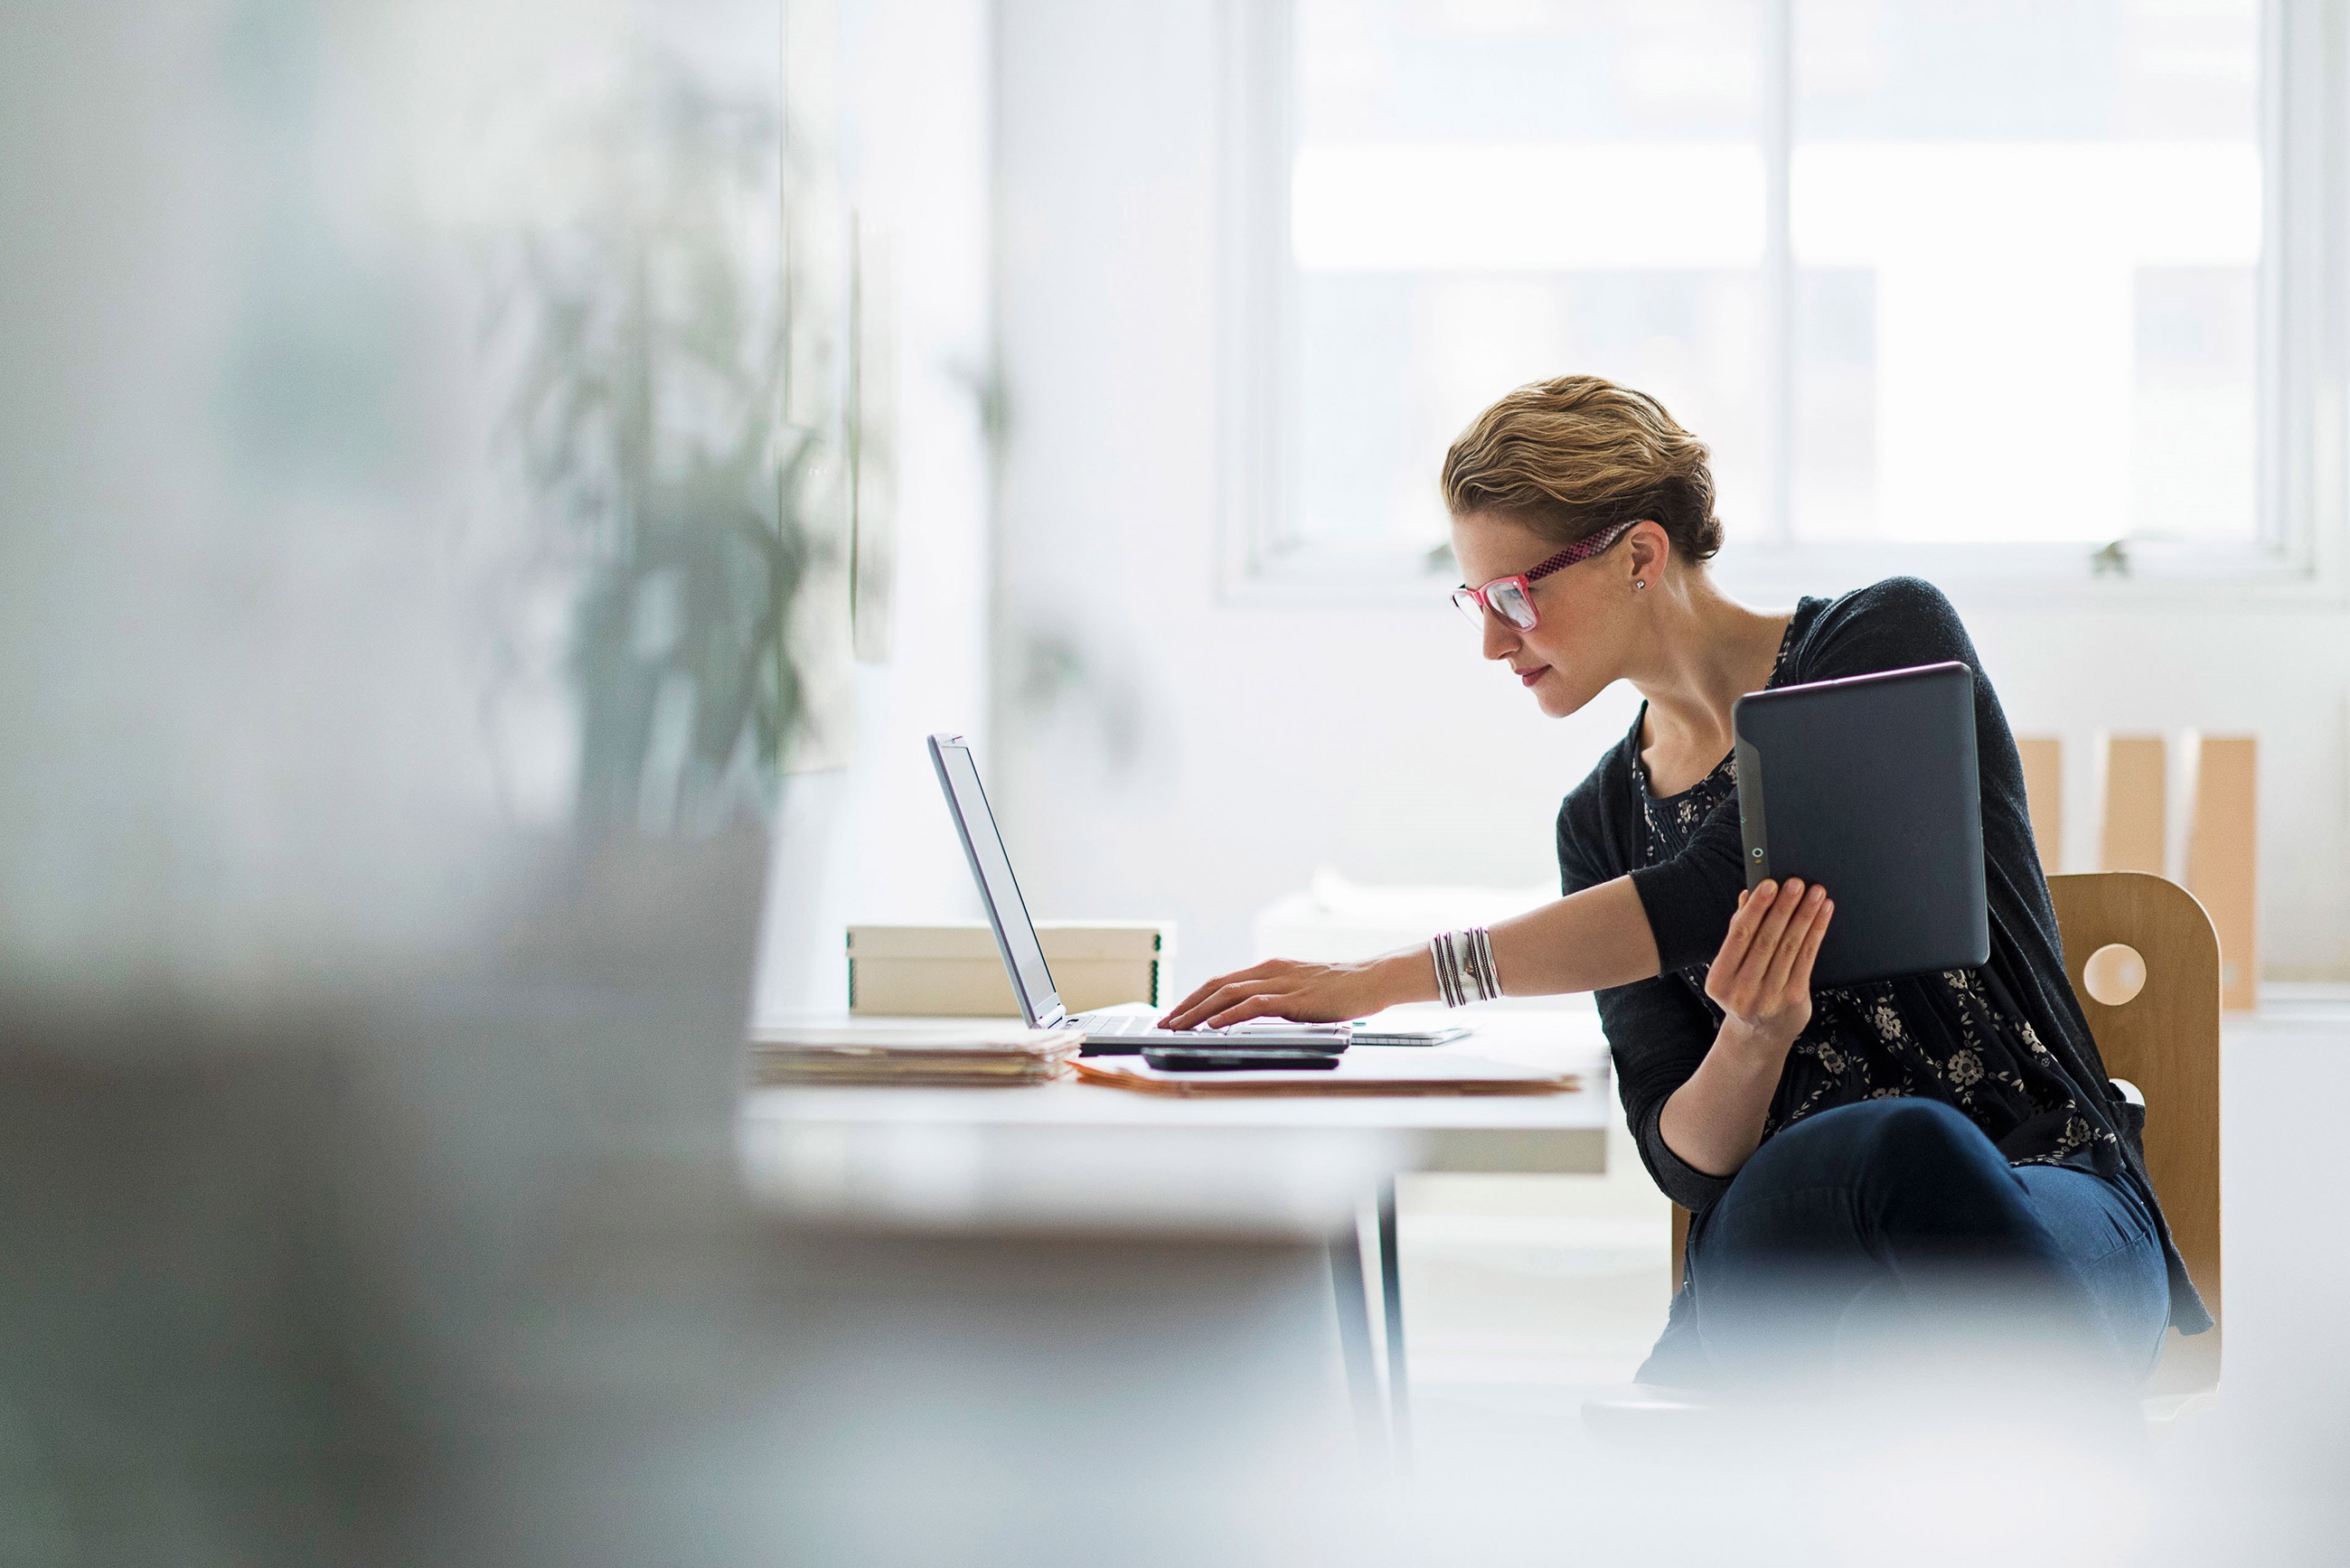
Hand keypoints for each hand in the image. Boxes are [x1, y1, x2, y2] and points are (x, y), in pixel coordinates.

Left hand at [1159, 954, 1407, 1029]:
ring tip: (1179, 1027)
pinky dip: (1230, 1015)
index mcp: (1269, 968)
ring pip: (1228, 993)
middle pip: (1216, 985)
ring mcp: (1282, 982)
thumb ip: (1277, 999)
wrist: (1374, 980)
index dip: (1194, 997)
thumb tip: (1250, 1018)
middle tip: (1165, 1023)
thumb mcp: (1301, 991)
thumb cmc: (1342, 990)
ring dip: (1199, 1012)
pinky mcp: (1295, 997)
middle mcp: (1270, 971)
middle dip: (1187, 1005)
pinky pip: (1254, 1005)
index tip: (1175, 1014)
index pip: (1221, 982)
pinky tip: (1214, 1025)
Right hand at [1704, 878, 1832, 1052]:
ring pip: (1790, 948)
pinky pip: (1807, 959)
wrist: (1758, 1035)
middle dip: (1784, 908)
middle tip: (1796, 883)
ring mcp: (1770, 998)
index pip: (1739, 936)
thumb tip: (1747, 896)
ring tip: (1815, 894)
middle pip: (1767, 941)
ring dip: (1805, 916)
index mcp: (1720, 980)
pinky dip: (1816, 932)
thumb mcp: (1731, 968)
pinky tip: (1822, 915)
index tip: (1769, 884)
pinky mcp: (1794, 999)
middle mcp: (1743, 991)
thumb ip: (1738, 933)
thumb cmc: (1743, 992)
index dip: (1756, 908)